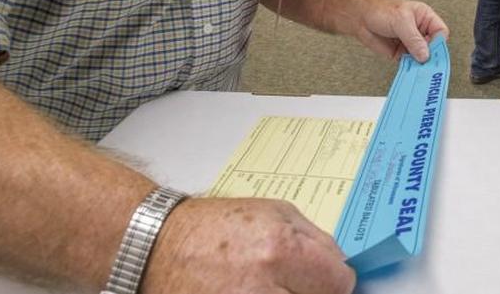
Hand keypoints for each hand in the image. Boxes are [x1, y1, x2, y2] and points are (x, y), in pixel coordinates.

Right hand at [142, 198, 354, 293]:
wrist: (159, 246)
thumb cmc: (215, 227)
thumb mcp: (274, 213)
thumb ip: (314, 240)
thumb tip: (340, 265)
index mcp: (279, 248)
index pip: (338, 283)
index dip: (335, 280)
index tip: (327, 280)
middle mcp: (262, 286)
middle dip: (312, 293)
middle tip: (297, 284)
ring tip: (274, 288)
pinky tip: (258, 291)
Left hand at [356, 0, 448, 62]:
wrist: (358, 17)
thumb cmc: (378, 9)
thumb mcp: (400, 21)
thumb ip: (414, 39)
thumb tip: (425, 54)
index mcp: (424, 16)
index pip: (440, 31)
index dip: (438, 42)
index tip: (433, 52)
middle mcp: (419, 29)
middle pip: (433, 46)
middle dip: (430, 55)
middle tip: (427, 63)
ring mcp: (410, 42)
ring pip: (422, 56)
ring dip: (420, 63)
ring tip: (419, 68)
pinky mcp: (401, 52)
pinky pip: (411, 62)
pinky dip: (411, 67)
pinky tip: (410, 69)